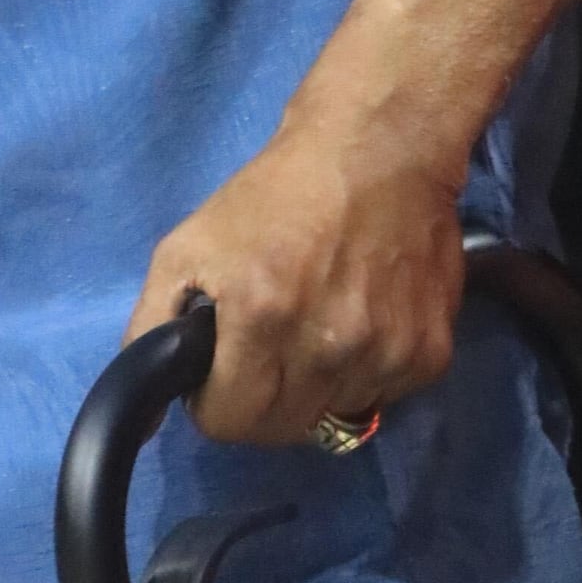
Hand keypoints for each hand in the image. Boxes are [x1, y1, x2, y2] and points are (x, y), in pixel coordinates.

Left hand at [125, 96, 465, 447]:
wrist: (377, 152)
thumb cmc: (273, 196)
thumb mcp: (185, 246)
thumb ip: (152, 329)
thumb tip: (152, 413)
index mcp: (262, 316)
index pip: (229, 422)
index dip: (214, 401)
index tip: (221, 371)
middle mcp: (328, 345)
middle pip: (281, 430)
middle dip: (260, 402)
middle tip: (263, 352)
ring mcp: (386, 353)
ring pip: (333, 417)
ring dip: (316, 388)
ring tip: (315, 325)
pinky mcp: (430, 354)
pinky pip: (381, 397)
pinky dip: (363, 374)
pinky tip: (358, 321)